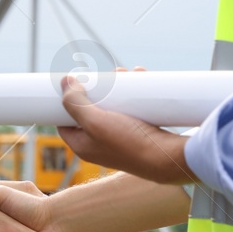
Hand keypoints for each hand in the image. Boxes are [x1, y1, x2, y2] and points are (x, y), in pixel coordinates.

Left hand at [57, 75, 196, 184]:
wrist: (168, 159)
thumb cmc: (129, 143)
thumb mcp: (95, 121)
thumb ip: (76, 103)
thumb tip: (64, 82)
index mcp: (83, 146)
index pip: (65, 122)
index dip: (65, 102)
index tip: (71, 83)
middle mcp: (100, 144)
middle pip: (90, 111)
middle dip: (96, 89)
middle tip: (104, 75)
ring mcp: (120, 139)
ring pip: (113, 107)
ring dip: (117, 89)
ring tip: (123, 72)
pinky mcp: (139, 133)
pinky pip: (132, 109)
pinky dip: (134, 94)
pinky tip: (140, 78)